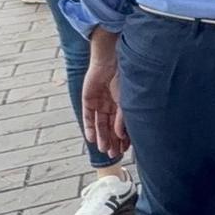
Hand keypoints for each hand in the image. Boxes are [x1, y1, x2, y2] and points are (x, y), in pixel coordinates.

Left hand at [82, 31, 128, 157]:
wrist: (111, 60)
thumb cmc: (124, 76)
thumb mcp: (126, 100)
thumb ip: (122, 118)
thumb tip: (120, 135)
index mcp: (123, 102)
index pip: (123, 124)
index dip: (124, 137)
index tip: (125, 149)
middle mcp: (111, 103)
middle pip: (110, 126)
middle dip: (112, 140)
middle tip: (113, 154)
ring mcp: (99, 101)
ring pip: (100, 123)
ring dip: (102, 137)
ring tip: (104, 150)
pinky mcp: (88, 98)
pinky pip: (88, 116)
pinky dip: (89, 127)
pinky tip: (91, 138)